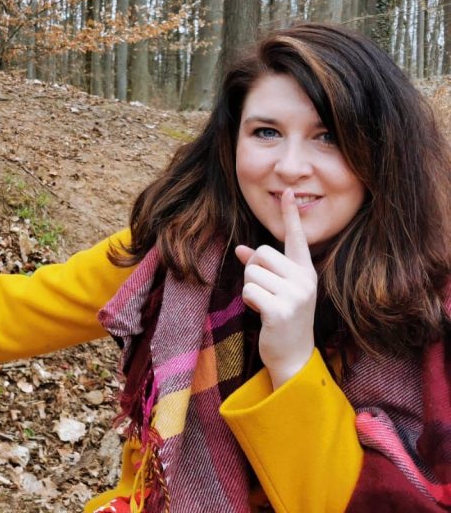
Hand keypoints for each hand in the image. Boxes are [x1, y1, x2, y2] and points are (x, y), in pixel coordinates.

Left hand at [235, 188, 317, 388]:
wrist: (293, 355)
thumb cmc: (281, 317)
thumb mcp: (276, 289)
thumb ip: (262, 268)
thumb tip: (241, 248)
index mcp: (305, 271)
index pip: (297, 238)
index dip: (291, 215)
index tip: (288, 190)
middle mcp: (305, 280)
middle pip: (262, 254)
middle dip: (254, 271)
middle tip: (265, 293)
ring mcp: (296, 295)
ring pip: (252, 272)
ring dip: (251, 289)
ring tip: (265, 305)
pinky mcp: (282, 310)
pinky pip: (250, 291)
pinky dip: (249, 302)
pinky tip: (262, 314)